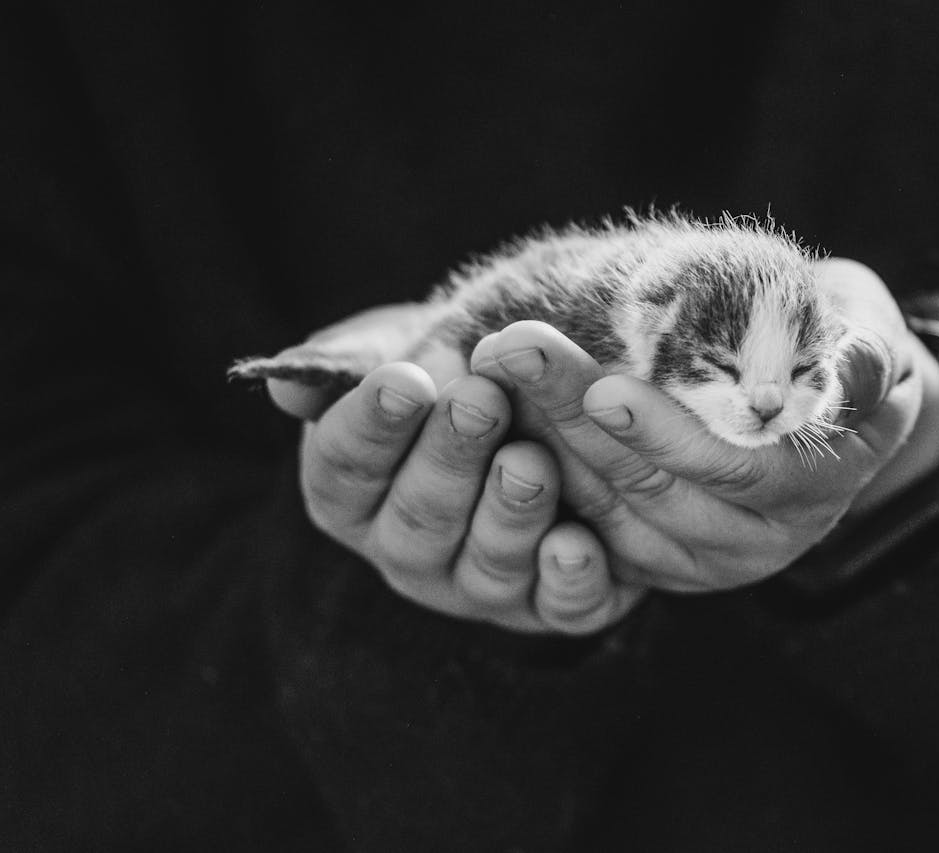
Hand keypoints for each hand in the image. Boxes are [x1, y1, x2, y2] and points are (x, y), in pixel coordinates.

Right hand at [267, 363, 646, 633]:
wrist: (536, 400)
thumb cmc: (449, 370)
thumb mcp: (395, 352)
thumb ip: (342, 365)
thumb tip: (284, 385)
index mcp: (354, 497)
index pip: (345, 468)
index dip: (371, 426)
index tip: (403, 380)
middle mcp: (409, 554)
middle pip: (418, 518)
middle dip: (449, 459)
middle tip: (480, 402)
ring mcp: (479, 589)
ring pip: (488, 564)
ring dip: (509, 513)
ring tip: (530, 461)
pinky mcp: (552, 607)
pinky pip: (560, 608)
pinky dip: (569, 581)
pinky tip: (578, 545)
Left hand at [471, 258, 938, 591]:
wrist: (814, 397)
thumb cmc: (839, 342)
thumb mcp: (870, 331)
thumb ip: (865, 352)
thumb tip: (856, 371)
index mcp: (822, 484)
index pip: (738, 471)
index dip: (670, 435)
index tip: (602, 389)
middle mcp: (764, 539)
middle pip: (656, 489)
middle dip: (576, 418)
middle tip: (512, 350)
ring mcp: (705, 560)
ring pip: (609, 510)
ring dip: (544, 440)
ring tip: (492, 368)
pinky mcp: (655, 562)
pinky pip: (587, 526)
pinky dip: (542, 471)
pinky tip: (499, 412)